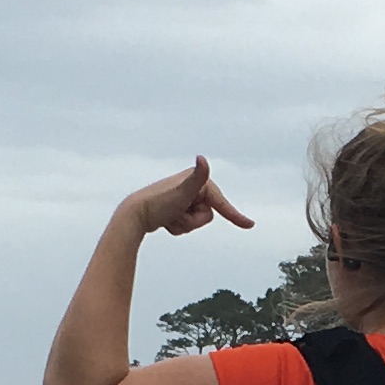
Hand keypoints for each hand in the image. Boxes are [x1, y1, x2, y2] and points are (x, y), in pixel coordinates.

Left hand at [124, 158, 256, 237]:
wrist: (135, 213)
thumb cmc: (158, 203)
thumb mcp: (182, 192)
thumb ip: (197, 177)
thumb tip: (202, 158)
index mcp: (199, 181)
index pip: (221, 203)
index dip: (235, 216)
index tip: (250, 225)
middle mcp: (193, 186)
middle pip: (208, 215)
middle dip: (193, 221)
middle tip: (177, 214)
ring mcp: (185, 197)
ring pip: (198, 221)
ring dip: (185, 224)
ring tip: (169, 216)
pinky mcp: (177, 207)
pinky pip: (187, 224)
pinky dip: (178, 226)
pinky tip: (165, 219)